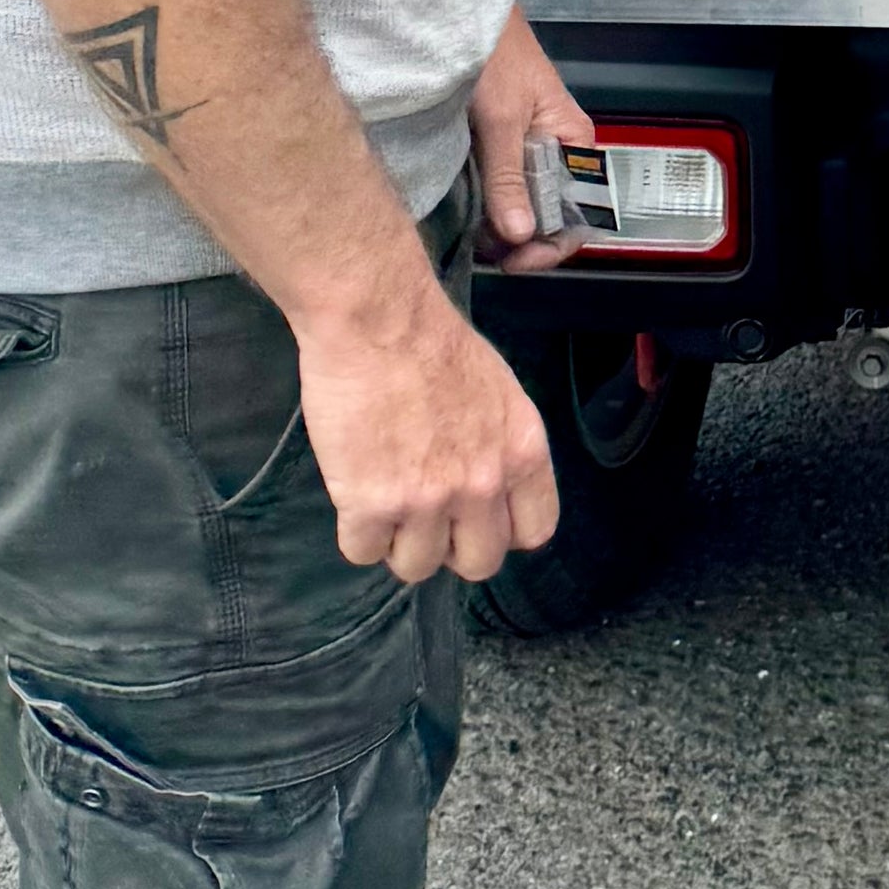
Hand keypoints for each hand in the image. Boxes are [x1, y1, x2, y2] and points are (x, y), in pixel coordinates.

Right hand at [294, 251, 559, 585]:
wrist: (379, 320)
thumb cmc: (432, 342)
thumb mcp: (499, 392)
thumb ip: (501, 446)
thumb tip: (490, 485)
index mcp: (522, 452)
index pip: (534, 531)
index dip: (501, 531)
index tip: (477, 520)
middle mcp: (483, 484)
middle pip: (479, 564)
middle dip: (451, 548)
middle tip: (425, 518)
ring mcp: (428, 499)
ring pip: (417, 567)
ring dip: (398, 543)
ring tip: (383, 503)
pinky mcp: (371, 503)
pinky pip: (364, 552)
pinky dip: (357, 533)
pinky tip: (353, 496)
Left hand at [469, 8, 594, 269]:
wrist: (461, 12)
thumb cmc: (493, 55)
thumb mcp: (500, 117)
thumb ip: (507, 177)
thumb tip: (519, 236)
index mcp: (574, 141)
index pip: (580, 212)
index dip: (552, 244)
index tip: (515, 260)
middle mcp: (557, 150)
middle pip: (552, 213)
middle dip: (523, 240)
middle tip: (484, 251)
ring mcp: (528, 149)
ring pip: (525, 204)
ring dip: (502, 227)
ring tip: (472, 238)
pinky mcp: (501, 145)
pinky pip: (503, 187)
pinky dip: (488, 207)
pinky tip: (468, 216)